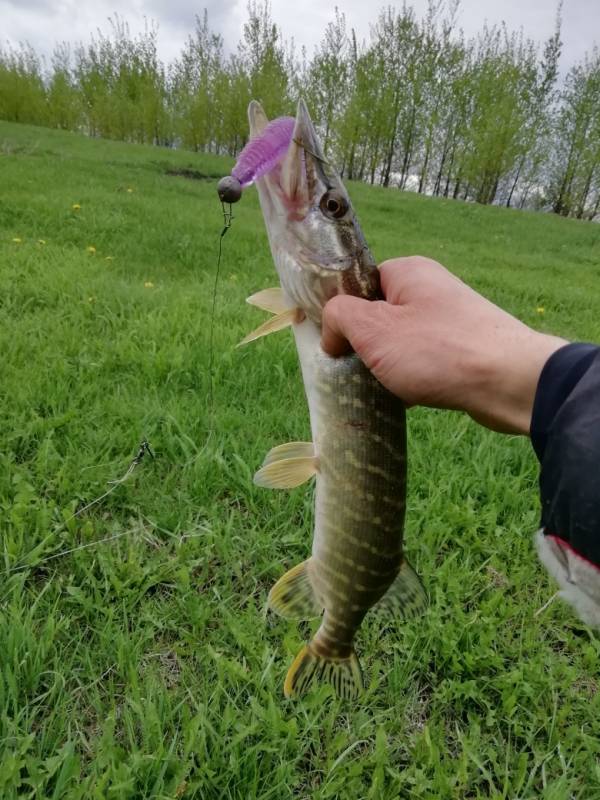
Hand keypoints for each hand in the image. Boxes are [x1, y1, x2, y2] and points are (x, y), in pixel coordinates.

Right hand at [321, 256, 566, 434]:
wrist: (508, 382)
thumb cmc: (436, 351)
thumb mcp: (372, 330)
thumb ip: (340, 317)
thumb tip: (330, 330)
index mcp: (408, 271)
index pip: (359, 283)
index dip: (342, 313)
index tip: (334, 342)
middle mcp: (431, 288)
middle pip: (379, 314)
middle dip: (365, 344)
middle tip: (357, 368)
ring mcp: (450, 318)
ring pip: (400, 341)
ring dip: (386, 365)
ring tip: (382, 386)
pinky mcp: (463, 347)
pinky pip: (423, 359)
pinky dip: (411, 377)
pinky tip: (407, 398)